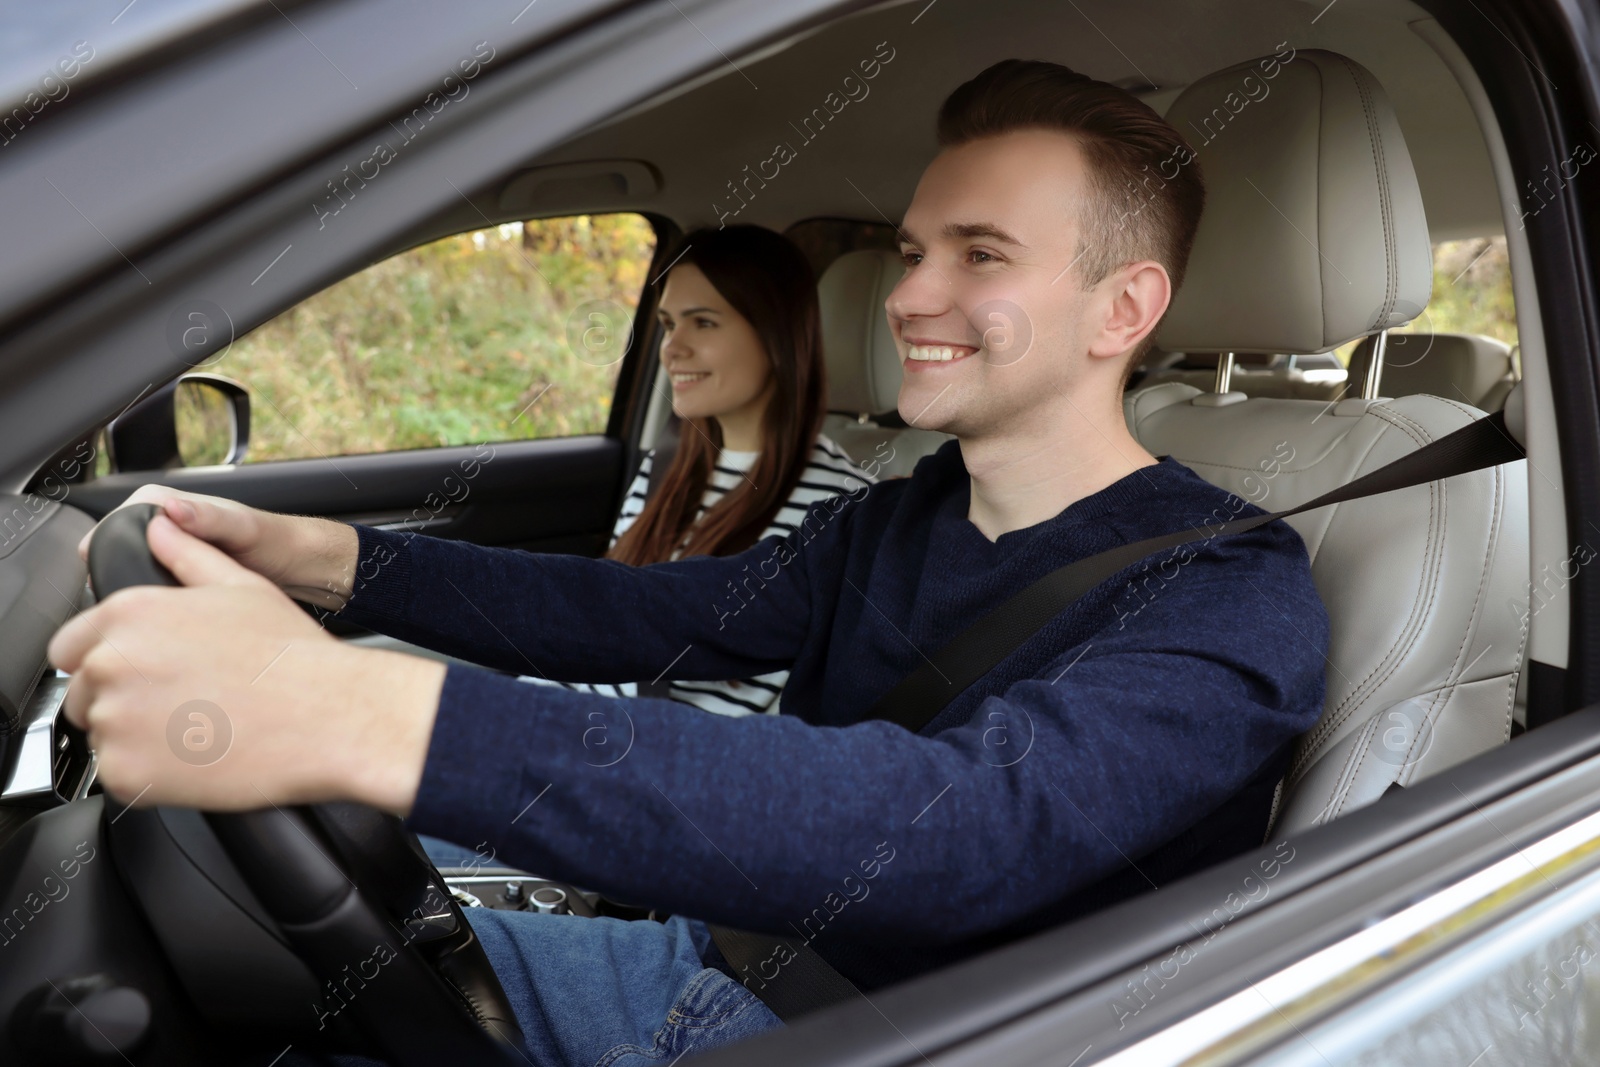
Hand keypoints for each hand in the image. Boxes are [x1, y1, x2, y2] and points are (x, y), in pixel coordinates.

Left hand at [50, 512, 444, 813]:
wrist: (329, 717)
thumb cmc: (292, 656)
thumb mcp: (242, 585)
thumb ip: (187, 554)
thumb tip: (158, 528)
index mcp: (130, 613)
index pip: (70, 645)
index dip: (106, 659)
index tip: (141, 672)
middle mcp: (112, 663)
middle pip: (84, 691)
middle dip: (123, 698)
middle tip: (181, 703)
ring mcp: (116, 720)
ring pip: (101, 734)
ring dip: (135, 736)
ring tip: (196, 729)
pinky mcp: (127, 771)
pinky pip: (120, 774)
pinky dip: (150, 772)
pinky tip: (197, 755)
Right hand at [77, 485, 358, 608]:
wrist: (303, 569)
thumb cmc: (279, 542)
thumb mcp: (245, 528)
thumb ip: (210, 518)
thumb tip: (174, 510)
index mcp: (171, 505)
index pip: (118, 519)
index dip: (106, 543)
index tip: (102, 568)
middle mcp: (167, 528)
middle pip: (118, 550)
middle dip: (116, 573)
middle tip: (120, 600)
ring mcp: (172, 555)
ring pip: (133, 573)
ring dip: (134, 593)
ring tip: (140, 613)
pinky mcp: (180, 578)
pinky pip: (153, 591)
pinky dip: (153, 604)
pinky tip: (161, 619)